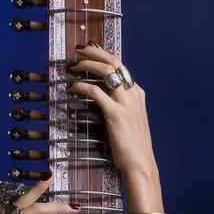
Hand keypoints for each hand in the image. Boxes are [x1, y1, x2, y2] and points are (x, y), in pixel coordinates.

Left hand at [69, 42, 156, 177]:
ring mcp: (125, 102)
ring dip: (87, 65)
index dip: (104, 56)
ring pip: (106, 71)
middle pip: (114, 62)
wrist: (140, 163)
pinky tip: (73, 88)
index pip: (120, 66)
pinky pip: (95, 92)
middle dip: (95, 52)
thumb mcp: (129, 120)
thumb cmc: (132, 146)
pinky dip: (82, 86)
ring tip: (73, 66)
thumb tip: (103, 98)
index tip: (90, 51)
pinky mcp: (115, 113)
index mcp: (137, 94)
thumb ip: (120, 106)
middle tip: (80, 50)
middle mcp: (133, 94)